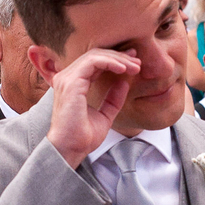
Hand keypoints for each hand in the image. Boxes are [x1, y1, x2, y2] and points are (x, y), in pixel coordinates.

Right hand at [46, 49, 141, 167]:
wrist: (71, 149)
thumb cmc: (82, 137)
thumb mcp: (105, 115)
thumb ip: (113, 99)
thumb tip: (124, 83)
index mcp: (73, 85)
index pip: (94, 63)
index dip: (115, 60)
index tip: (133, 64)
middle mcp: (67, 78)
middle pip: (95, 56)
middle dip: (119, 57)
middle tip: (137, 62)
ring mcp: (67, 79)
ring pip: (95, 56)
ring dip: (117, 59)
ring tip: (134, 67)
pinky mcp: (71, 82)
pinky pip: (93, 62)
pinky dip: (110, 62)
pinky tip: (124, 68)